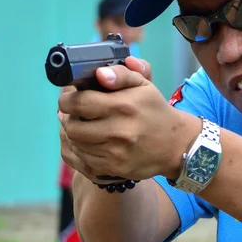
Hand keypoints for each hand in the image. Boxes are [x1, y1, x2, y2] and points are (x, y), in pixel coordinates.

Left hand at [58, 59, 200, 182]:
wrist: (175, 145)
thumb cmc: (154, 110)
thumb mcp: (143, 85)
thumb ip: (121, 73)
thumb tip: (99, 73)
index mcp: (123, 106)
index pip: (79, 102)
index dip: (67, 98)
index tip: (68, 96)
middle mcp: (118, 130)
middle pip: (72, 126)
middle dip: (67, 117)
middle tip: (71, 112)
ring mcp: (115, 153)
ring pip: (76, 144)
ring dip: (74, 133)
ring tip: (82, 125)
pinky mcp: (114, 168)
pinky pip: (85, 159)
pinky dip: (83, 149)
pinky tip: (90, 140)